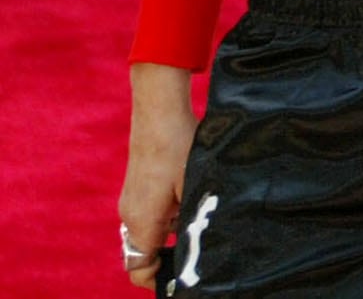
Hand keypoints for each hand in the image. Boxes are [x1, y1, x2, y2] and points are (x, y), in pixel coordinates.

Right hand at [118, 63, 194, 289]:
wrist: (159, 112)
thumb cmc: (179, 148)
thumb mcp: (193, 185)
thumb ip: (191, 219)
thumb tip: (202, 244)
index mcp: (142, 221)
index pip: (137, 269)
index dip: (157, 280)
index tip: (182, 276)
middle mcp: (130, 215)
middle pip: (141, 254)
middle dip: (165, 261)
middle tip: (198, 255)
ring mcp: (130, 201)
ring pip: (145, 235)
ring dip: (167, 238)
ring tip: (199, 228)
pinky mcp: (136, 188)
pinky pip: (148, 217)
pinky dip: (165, 220)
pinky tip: (190, 203)